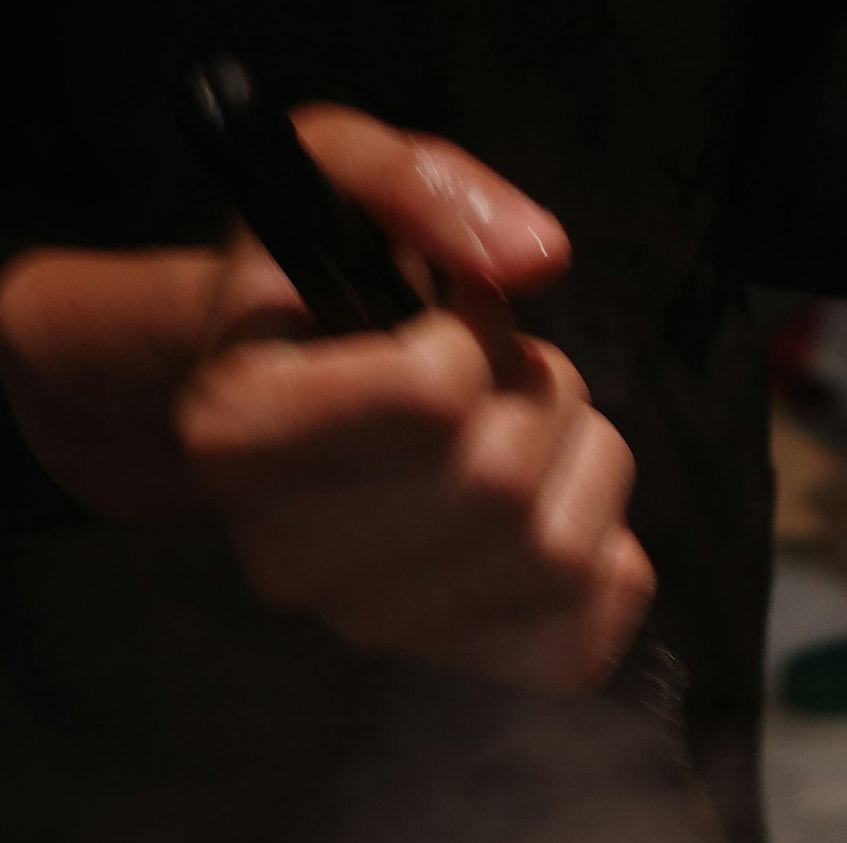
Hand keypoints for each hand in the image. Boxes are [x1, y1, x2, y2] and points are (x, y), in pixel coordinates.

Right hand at [0, 108, 650, 692]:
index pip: (429, 404)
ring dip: (580, 453)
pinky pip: (606, 606)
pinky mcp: (474, 662)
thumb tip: (538, 256)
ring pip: (562, 549)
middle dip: (532, 390)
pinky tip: (549, 497)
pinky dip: (611, 536)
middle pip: (501, 485)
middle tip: (493, 368)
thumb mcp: (337, 176)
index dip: (469, 338)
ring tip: (520, 420)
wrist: (284, 388)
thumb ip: (420, 184)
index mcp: (235, 438)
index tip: (446, 318)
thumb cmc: (316, 281)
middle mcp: (292, 559)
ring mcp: (383, 628)